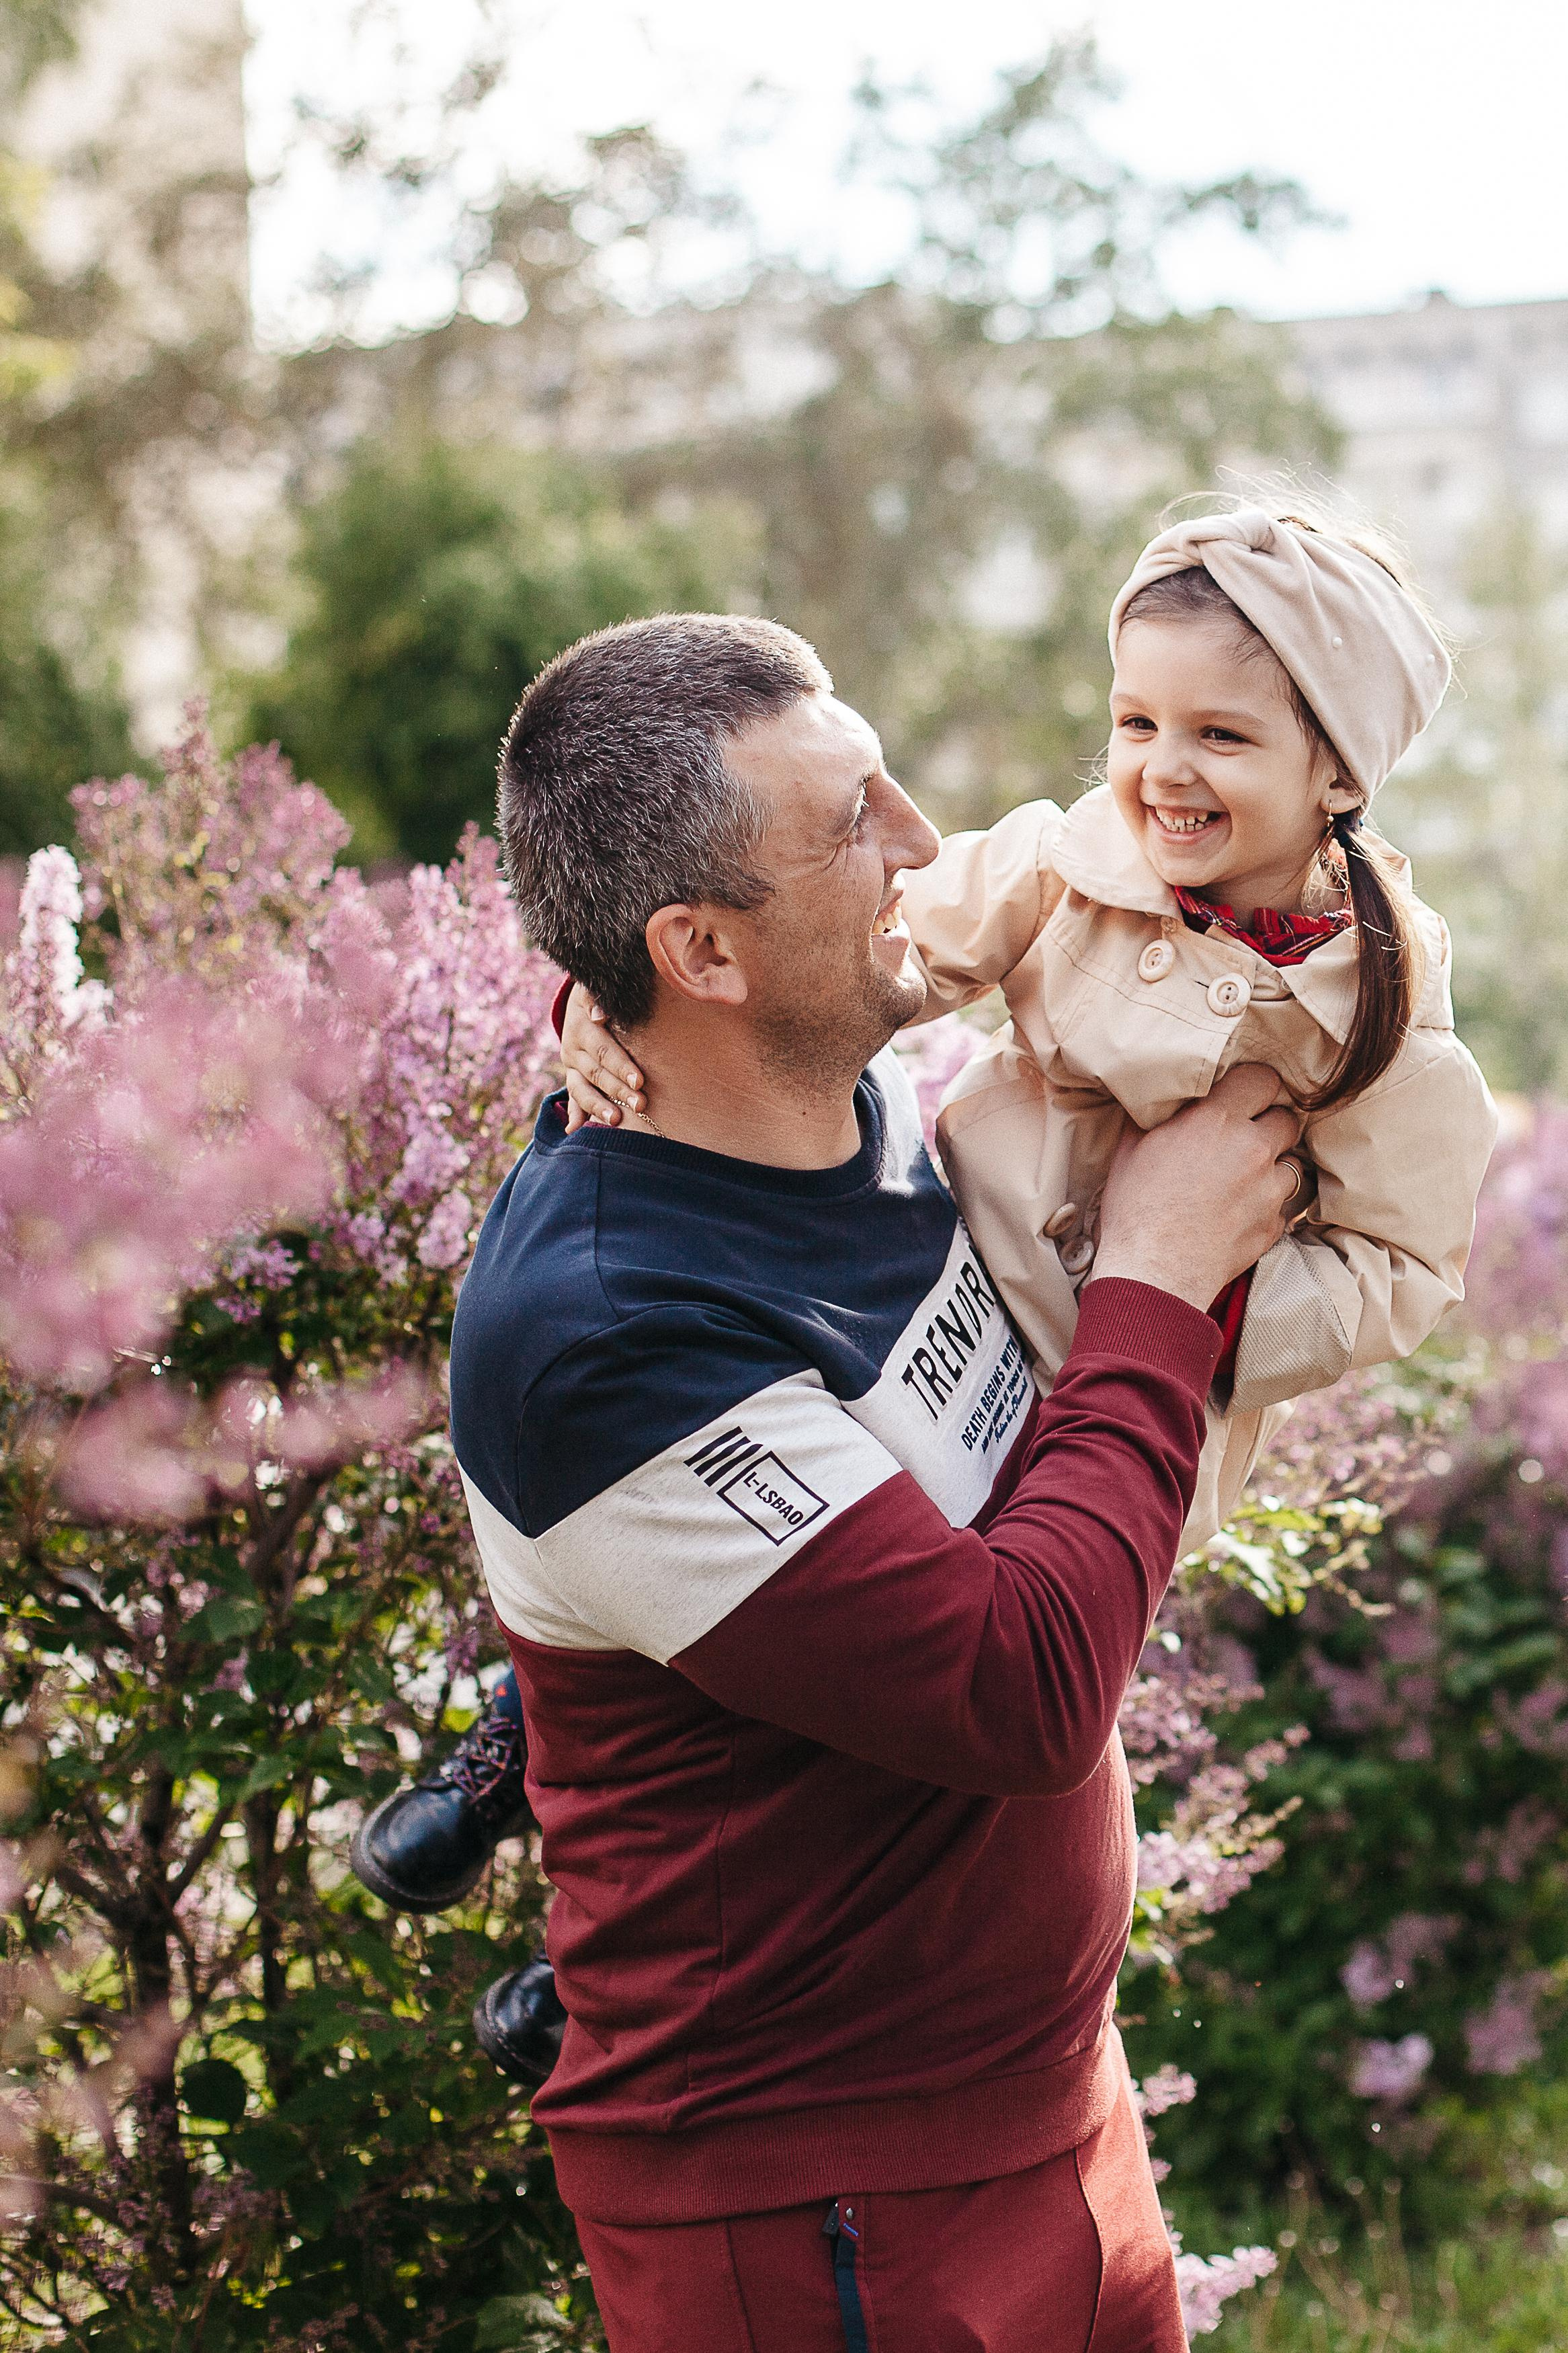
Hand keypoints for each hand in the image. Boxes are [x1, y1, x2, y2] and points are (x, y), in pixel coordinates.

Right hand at [560, 984, 646, 1134]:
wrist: (581, 1000)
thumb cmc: (603, 994)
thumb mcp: (597, 990)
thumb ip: (598, 998)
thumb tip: (599, 1015)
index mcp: (581, 1027)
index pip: (603, 1050)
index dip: (620, 1066)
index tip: (640, 1081)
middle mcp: (572, 1048)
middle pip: (596, 1073)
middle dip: (618, 1090)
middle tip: (640, 1104)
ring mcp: (571, 1065)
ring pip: (581, 1089)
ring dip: (597, 1107)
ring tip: (615, 1121)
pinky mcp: (572, 1077)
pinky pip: (572, 1098)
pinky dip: (574, 1114)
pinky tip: (574, 1131)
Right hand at [1089, 1064, 1302, 1312]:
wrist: (1154, 1272)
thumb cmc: (1136, 1208)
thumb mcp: (1133, 1146)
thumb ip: (1159, 1114)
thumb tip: (1165, 1095)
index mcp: (1216, 1119)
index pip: (1262, 1078)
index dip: (1255, 1086)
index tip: (1246, 1096)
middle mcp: (1251, 1148)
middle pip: (1287, 1118)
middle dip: (1270, 1124)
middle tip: (1246, 1138)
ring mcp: (1269, 1188)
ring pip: (1292, 1162)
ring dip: (1274, 1166)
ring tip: (1245, 1179)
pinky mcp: (1274, 1223)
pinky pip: (1286, 1203)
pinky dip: (1270, 1203)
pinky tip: (1242, 1211)